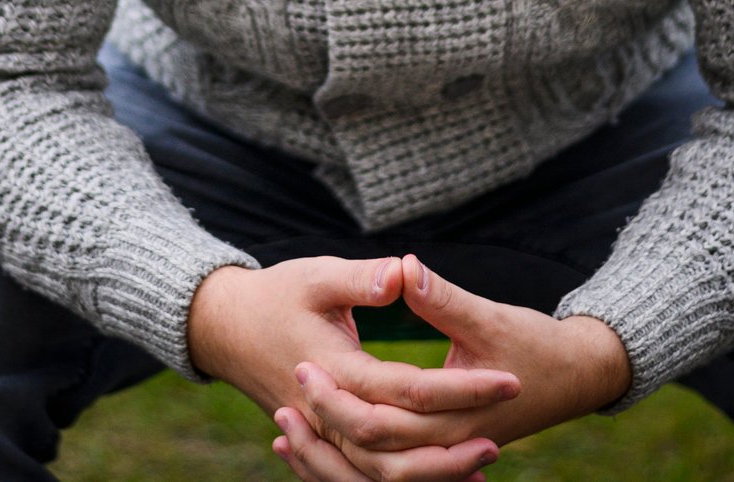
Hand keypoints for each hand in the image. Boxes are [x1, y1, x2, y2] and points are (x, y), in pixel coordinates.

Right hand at [186, 257, 513, 480]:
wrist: (224, 329)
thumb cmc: (275, 295)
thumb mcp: (316, 274)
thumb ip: (360, 277)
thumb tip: (404, 272)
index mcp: (335, 368)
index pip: (409, 387)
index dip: (463, 386)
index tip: (508, 377)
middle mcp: (328, 413)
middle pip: (397, 448)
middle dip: (453, 446)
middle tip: (502, 433)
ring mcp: (322, 434)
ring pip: (380, 474)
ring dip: (433, 474)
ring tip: (483, 460)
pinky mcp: (322, 442)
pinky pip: (364, 476)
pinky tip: (444, 476)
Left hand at [292, 253, 631, 465]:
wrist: (577, 376)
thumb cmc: (537, 344)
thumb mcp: (491, 316)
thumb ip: (442, 297)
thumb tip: (402, 266)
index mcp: (457, 414)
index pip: (385, 417)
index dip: (340, 394)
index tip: (303, 362)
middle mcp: (449, 444)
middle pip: (373, 451)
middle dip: (327, 423)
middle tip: (293, 386)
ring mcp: (447, 455)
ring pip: (377, 475)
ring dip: (330, 460)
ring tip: (286, 431)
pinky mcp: (443, 453)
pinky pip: (389, 472)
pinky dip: (349, 465)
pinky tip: (315, 444)